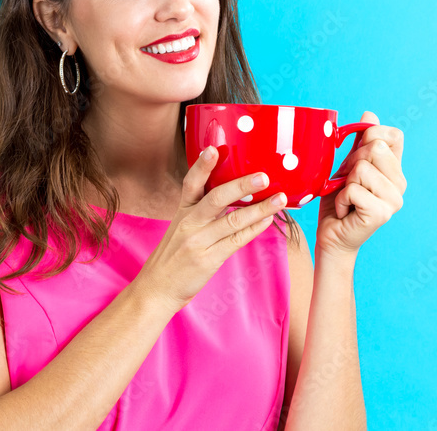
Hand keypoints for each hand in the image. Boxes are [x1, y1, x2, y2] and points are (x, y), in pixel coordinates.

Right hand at [133, 146, 288, 314]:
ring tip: (280, 199)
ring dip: (259, 209)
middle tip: (263, 177)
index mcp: (182, 211)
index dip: (202, 166)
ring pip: (233, 220)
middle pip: (216, 198)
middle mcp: (189, 223)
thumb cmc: (173, 256)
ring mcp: (199, 241)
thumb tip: (232, 194)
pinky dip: (254, 229)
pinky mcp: (209, 259)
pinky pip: (236, 241)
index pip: (191, 183)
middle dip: (241, 186)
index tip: (214, 149)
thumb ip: (201, 211)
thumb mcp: (180, 227)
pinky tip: (267, 220)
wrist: (157, 288)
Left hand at [316, 111, 405, 258]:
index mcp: (394, 170)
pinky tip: (345, 210)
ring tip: (346, 198)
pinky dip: (340, 199)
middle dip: (351, 163)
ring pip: (361, 169)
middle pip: (374, 148)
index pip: (394, 135)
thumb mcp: (347, 167)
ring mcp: (394, 200)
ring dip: (343, 183)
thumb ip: (358, 143)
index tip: (357, 153)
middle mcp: (400, 183)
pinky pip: (352, 189)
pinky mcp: (382, 213)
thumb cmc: (339, 201)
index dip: (372, 134)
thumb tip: (370, 114)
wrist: (332, 235)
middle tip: (347, 183)